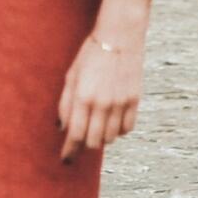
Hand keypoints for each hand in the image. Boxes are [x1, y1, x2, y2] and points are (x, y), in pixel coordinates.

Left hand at [58, 31, 143, 158]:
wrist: (119, 38)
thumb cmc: (90, 55)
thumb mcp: (71, 76)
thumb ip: (65, 104)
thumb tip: (62, 128)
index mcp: (83, 97)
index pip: (75, 135)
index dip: (69, 151)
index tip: (65, 160)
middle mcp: (103, 104)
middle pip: (93, 142)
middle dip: (84, 145)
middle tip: (80, 139)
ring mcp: (121, 104)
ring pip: (110, 138)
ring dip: (100, 138)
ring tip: (95, 126)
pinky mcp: (135, 101)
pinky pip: (127, 129)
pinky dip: (118, 131)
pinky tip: (111, 121)